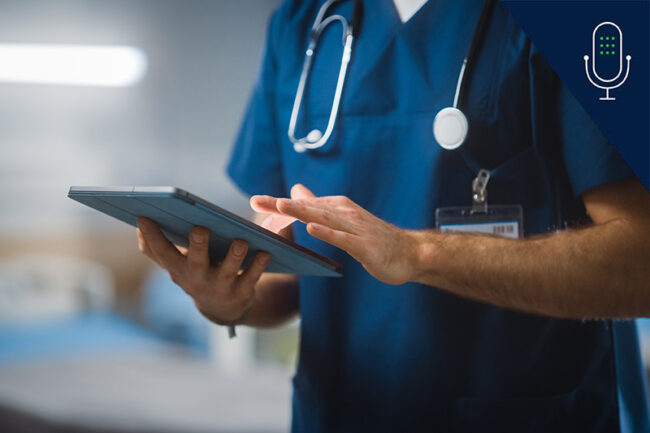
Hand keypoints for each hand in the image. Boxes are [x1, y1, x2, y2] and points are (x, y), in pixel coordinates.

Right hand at [136, 218, 269, 323]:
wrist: (223, 308)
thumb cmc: (197, 274)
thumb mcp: (176, 265)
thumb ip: (157, 249)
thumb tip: (139, 226)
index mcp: (179, 269)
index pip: (161, 253)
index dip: (152, 237)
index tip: (144, 217)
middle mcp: (197, 280)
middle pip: (196, 262)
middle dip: (197, 246)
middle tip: (199, 229)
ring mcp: (220, 288)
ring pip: (228, 271)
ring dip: (234, 255)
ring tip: (240, 240)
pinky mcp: (242, 293)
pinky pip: (252, 278)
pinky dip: (258, 265)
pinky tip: (265, 252)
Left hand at [251, 187, 419, 284]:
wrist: (410, 253)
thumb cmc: (375, 239)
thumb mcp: (343, 220)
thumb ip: (319, 206)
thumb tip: (297, 190)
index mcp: (337, 208)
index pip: (303, 205)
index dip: (279, 204)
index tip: (255, 201)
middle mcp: (345, 213)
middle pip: (308, 208)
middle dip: (282, 205)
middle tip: (257, 201)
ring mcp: (355, 228)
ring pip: (323, 218)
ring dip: (302, 211)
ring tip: (280, 207)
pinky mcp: (364, 245)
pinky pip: (343, 239)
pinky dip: (327, 233)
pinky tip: (312, 229)